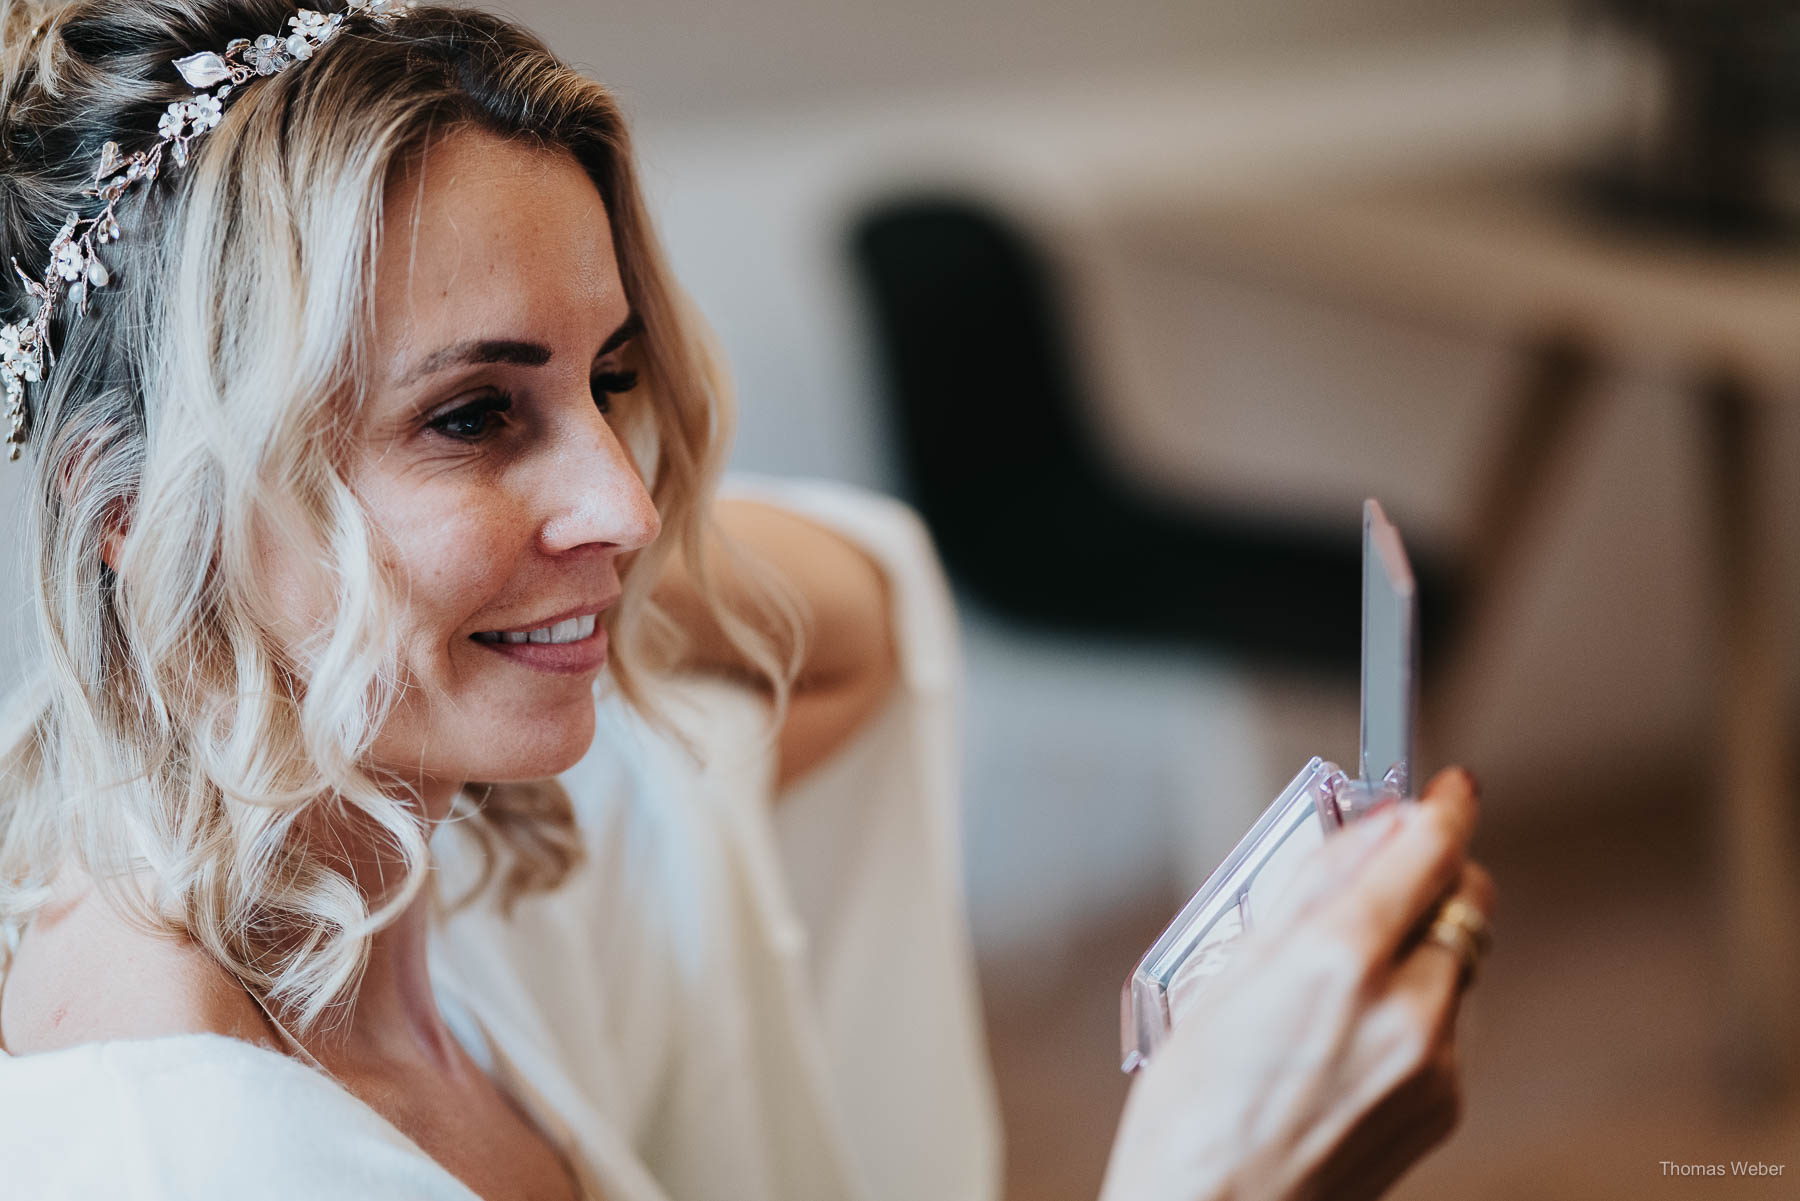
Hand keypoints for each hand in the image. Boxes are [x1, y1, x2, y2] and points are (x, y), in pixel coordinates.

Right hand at [1099, 768, 1493, 1200]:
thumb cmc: (1192, 1110)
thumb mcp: (1225, 973)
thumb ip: (1311, 888)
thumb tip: (1370, 826)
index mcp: (1339, 961)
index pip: (1429, 851)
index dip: (1444, 808)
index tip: (1450, 787)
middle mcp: (1405, 1009)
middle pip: (1467, 901)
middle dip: (1436, 875)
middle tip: (1389, 871)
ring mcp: (1435, 1063)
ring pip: (1458, 962)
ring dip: (1422, 944)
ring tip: (1339, 978)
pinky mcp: (1446, 1104)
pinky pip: (1448, 1022)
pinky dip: (1416, 1005)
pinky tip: (1347, 1035)